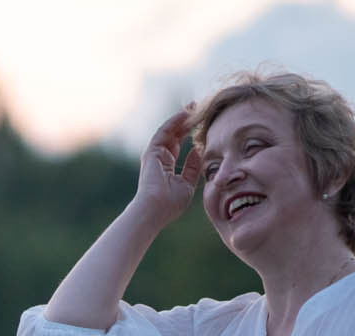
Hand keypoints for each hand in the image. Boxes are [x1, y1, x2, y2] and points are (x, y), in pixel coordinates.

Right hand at [134, 104, 202, 228]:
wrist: (155, 209)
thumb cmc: (171, 204)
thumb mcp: (188, 184)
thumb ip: (193, 167)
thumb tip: (199, 151)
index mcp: (167, 168)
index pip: (180, 147)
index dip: (191, 135)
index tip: (203, 124)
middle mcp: (160, 159)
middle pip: (175, 136)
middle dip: (186, 122)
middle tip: (199, 108)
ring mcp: (155, 155)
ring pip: (170, 131)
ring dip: (181, 118)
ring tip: (193, 106)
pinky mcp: (152, 151)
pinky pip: (164, 132)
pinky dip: (174, 121)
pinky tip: (185, 113)